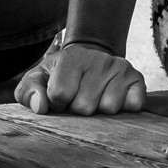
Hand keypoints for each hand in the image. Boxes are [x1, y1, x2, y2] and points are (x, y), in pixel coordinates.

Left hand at [15, 41, 147, 114]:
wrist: (91, 58)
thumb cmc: (60, 75)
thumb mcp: (38, 79)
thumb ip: (29, 92)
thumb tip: (40, 107)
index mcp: (70, 58)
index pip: (59, 95)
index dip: (57, 103)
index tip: (61, 96)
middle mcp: (98, 60)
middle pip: (84, 107)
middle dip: (78, 108)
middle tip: (79, 97)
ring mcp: (120, 68)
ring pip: (108, 108)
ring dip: (100, 109)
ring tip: (96, 97)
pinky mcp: (138, 79)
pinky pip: (134, 105)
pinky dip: (124, 108)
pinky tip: (114, 97)